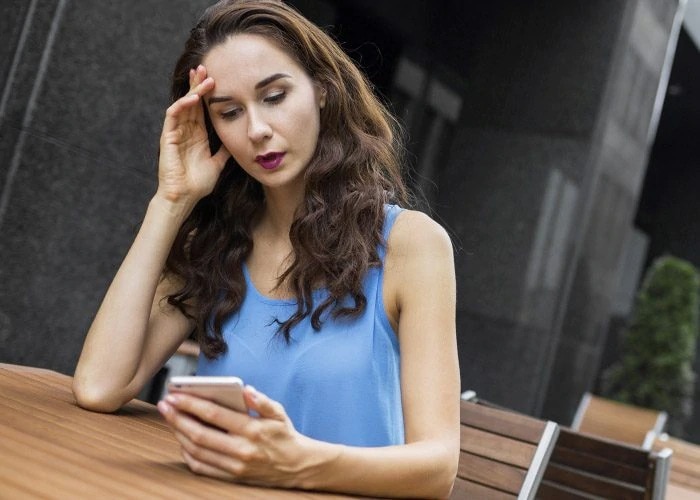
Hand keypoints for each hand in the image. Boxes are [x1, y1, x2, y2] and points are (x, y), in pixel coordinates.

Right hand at [156, 65, 230, 206]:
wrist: (184, 197)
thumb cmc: (198, 184)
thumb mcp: (218, 164)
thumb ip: (225, 151)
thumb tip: (237, 141)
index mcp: (197, 135)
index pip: (202, 108)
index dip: (207, 94)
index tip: (216, 79)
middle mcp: (186, 131)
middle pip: (191, 101)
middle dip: (198, 84)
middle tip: (206, 67)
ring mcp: (176, 132)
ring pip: (183, 104)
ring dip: (192, 90)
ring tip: (203, 77)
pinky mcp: (167, 137)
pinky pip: (173, 115)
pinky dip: (183, 105)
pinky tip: (193, 97)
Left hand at [157, 386, 318, 487]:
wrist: (297, 466)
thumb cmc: (284, 435)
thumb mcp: (279, 412)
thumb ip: (261, 400)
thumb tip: (245, 389)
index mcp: (252, 430)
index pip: (215, 415)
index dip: (191, 404)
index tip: (175, 395)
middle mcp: (242, 450)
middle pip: (200, 434)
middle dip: (177, 418)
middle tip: (164, 405)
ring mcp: (235, 466)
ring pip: (197, 451)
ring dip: (179, 434)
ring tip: (170, 419)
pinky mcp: (232, 477)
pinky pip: (202, 468)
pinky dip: (188, 454)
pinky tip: (182, 440)